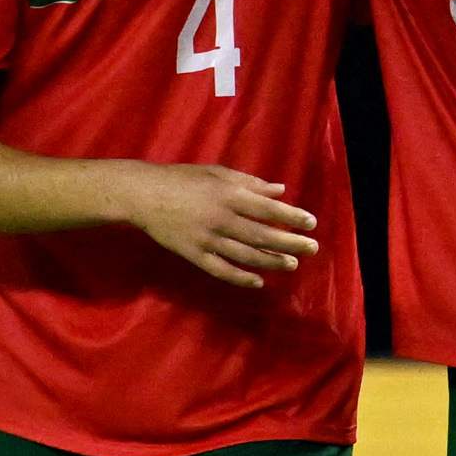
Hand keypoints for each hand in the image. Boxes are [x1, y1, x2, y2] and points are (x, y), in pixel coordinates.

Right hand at [122, 163, 319, 288]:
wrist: (143, 195)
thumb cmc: (182, 179)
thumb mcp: (218, 173)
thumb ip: (250, 183)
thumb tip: (280, 191)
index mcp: (228, 195)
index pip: (268, 209)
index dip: (292, 217)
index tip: (312, 223)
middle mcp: (221, 218)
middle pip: (262, 235)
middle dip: (290, 243)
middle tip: (312, 248)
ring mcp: (207, 239)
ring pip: (245, 255)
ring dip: (271, 262)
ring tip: (291, 264)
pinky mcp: (193, 254)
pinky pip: (221, 270)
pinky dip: (240, 278)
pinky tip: (258, 282)